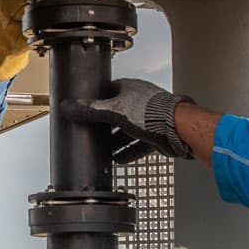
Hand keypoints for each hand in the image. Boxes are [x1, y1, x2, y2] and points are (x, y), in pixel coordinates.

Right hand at [62, 78, 193, 162]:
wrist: (179, 129)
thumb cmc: (153, 113)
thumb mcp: (114, 111)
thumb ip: (91, 110)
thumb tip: (68, 106)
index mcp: (130, 89)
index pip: (108, 92)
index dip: (97, 101)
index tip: (86, 110)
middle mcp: (140, 101)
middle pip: (118, 114)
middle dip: (106, 127)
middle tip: (93, 135)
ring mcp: (149, 118)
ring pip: (128, 131)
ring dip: (117, 142)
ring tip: (105, 151)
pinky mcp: (157, 134)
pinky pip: (139, 144)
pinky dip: (129, 151)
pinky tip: (120, 159)